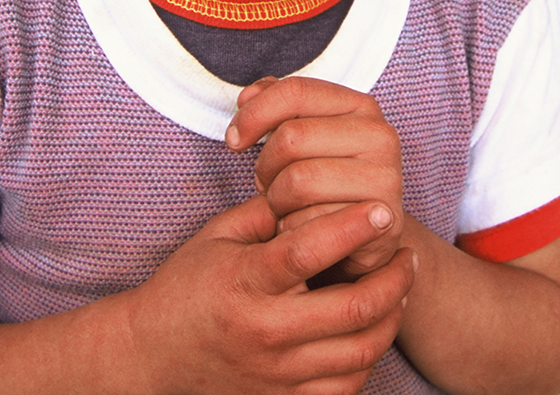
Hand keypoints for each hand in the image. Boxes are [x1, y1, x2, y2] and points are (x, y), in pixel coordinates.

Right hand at [129, 193, 416, 394]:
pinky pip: (347, 387)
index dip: (352, 228)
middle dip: (394, 280)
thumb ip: (267, 211)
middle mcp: (264, 331)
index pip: (307, 252)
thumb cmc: (186, 287)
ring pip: (360, 352)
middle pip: (352, 309)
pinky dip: (369, 357)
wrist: (152, 354)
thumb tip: (315, 185)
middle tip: (407, 258)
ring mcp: (276, 373)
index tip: (382, 210)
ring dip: (391, 318)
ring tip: (399, 291)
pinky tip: (373, 330)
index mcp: (245, 282)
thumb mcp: (216, 236)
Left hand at [226, 77, 404, 280]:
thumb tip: (246, 98)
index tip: (234, 140)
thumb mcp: (306, 137)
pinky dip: (293, 229)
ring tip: (285, 206)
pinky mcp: (381, 220)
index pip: (295, 92)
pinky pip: (311, 223)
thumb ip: (277, 107)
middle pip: (291, 138)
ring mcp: (385, 178)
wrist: (368, 236)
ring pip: (298, 181)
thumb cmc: (327, 181)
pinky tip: (301, 228)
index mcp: (361, 106)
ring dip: (277, 201)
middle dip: (265, 167)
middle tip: (268, 185)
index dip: (253, 115)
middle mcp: (380, 135)